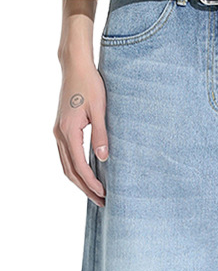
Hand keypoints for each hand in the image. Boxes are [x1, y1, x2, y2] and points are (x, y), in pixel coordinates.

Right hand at [54, 57, 107, 204]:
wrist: (75, 67)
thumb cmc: (90, 85)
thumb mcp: (100, 110)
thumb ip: (101, 135)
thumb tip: (103, 158)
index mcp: (68, 131)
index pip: (79, 166)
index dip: (92, 183)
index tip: (105, 195)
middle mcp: (60, 133)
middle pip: (70, 170)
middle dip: (86, 188)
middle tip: (103, 203)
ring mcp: (58, 131)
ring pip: (66, 164)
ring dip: (80, 181)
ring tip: (97, 194)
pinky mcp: (62, 128)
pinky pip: (67, 155)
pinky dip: (76, 169)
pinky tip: (89, 175)